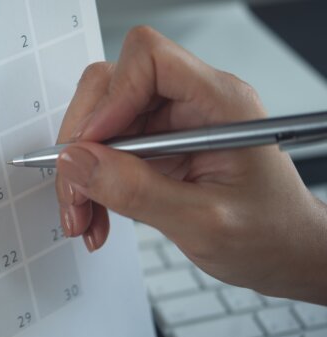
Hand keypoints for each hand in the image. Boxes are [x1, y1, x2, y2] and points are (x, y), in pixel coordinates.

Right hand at [55, 26, 326, 304]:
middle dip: (82, 144)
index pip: (150, 60)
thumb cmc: (269, 235)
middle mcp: (192, 103)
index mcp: (219, 103)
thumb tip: (77, 162)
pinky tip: (97, 217)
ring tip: (84, 217)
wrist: (283, 254)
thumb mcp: (202, 222)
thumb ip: (136, 191)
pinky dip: (92, 186)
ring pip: (98, 124)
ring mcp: (171, 124)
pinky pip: (105, 152)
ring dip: (81, 173)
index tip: (91, 147)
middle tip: (76, 191)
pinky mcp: (156, 147)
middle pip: (110, 88)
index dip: (112, 97)